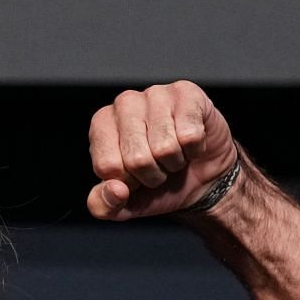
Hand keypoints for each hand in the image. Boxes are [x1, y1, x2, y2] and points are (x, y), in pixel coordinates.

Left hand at [85, 81, 237, 220]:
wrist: (199, 177)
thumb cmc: (157, 185)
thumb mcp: (124, 205)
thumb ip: (104, 206)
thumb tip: (115, 190)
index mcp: (100, 125)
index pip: (107, 166)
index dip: (128, 182)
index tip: (135, 176)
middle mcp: (124, 103)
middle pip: (136, 158)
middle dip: (153, 175)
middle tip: (158, 166)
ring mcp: (155, 94)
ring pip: (165, 148)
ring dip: (174, 163)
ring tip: (174, 154)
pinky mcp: (186, 93)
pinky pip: (190, 136)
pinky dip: (194, 150)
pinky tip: (190, 143)